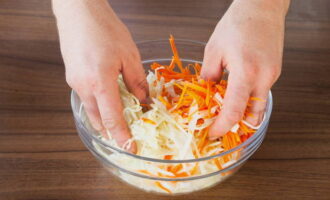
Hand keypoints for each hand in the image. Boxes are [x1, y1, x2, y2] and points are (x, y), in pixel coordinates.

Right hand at [53, 0, 147, 151]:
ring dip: (105, 121)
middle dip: (113, 133)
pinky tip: (109, 103)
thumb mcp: (129, 55)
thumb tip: (145, 101)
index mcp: (99, 82)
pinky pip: (87, 99)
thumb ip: (137, 81)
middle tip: (127, 139)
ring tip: (120, 124)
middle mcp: (83, 87)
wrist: (78, 11)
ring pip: (91, 111)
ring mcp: (74, 83)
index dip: (122, 136)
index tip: (130, 149)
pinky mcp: (72, 77)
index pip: (112, 118)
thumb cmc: (104, 28)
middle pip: (98, 120)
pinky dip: (99, 107)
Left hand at [201, 0, 289, 138]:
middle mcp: (264, 78)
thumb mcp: (214, 50)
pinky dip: (248, 101)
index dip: (221, 126)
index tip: (212, 133)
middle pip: (251, 116)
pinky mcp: (275, 73)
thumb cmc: (237, 24)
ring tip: (224, 113)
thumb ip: (209, 76)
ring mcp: (272, 76)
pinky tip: (235, 96)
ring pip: (258, 107)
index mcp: (246, 72)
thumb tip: (205, 94)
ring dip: (242, 114)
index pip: (234, 111)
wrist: (262, 8)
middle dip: (234, 126)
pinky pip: (261, 95)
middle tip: (218, 126)